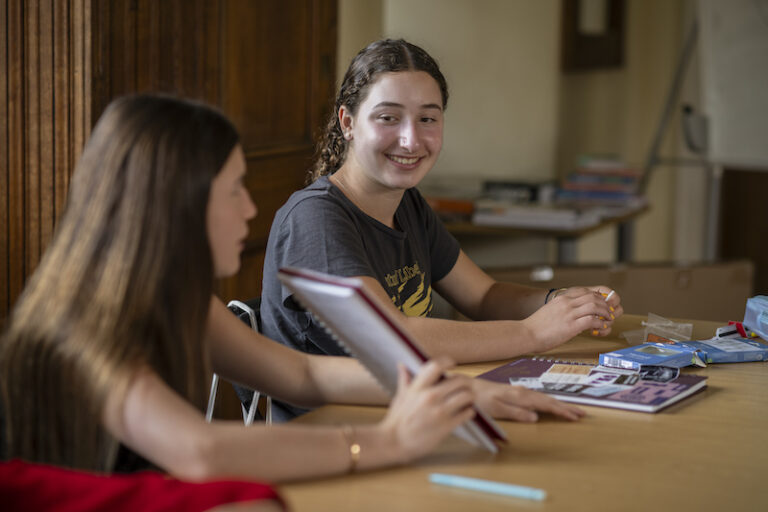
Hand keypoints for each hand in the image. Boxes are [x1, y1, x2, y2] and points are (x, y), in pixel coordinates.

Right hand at [378, 358, 475, 463]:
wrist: (394, 442)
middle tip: (464, 387)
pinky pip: (467, 413)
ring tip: (467, 401)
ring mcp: (439, 411)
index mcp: (418, 387)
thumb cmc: (397, 420)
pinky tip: (464, 413)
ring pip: (466, 396)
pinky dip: (469, 412)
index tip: (452, 364)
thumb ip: (405, 380)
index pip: (436, 366)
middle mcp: (430, 396)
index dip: (447, 361)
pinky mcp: (446, 426)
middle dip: (464, 383)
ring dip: (469, 397)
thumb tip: (402, 365)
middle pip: (459, 380)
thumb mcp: (400, 397)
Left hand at [471, 377, 585, 421]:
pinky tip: (550, 405)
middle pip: (549, 400)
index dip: (562, 411)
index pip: (546, 404)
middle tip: (582, 414)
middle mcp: (522, 392)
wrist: (466, 388)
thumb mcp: (496, 409)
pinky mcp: (515, 392)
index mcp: (520, 396)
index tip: (576, 417)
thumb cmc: (479, 400)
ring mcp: (519, 391)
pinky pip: (537, 398)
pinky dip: (548, 402)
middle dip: (566, 407)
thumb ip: (516, 413)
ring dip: (559, 404)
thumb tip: (535, 417)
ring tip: (571, 410)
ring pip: (544, 398)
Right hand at [524, 286, 623, 350]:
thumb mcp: (549, 311)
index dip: (597, 297)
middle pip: (593, 297)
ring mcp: (569, 314)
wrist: (526, 333)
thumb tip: (571, 315)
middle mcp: (566, 303)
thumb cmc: (536, 327)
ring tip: (608, 319)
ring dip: (605, 312)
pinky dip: (600, 323)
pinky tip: (600, 327)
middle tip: (608, 312)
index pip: (585, 291)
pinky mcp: (571, 326)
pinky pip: (592, 320)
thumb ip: (561, 310)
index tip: (601, 304)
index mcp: (561, 299)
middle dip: (604, 304)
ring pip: (595, 306)